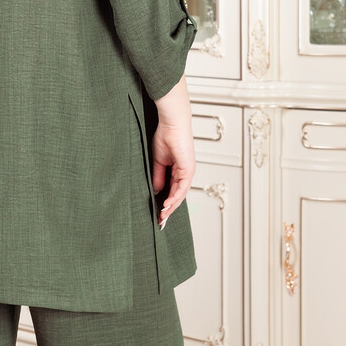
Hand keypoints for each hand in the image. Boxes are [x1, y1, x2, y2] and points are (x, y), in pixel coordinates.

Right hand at [152, 74, 193, 227]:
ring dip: (171, 206)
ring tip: (162, 216)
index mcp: (177, 170)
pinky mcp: (188, 168)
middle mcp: (184, 172)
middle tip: (160, 221)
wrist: (171, 123)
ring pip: (180, 194)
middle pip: (178, 195)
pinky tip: (166, 204)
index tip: (157, 213)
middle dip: (169, 209)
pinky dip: (174, 197)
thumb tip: (157, 190)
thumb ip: (158, 176)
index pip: (172, 190)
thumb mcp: (158, 161)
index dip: (165, 202)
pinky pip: (182, 187)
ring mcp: (187, 171)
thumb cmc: (165, 136)